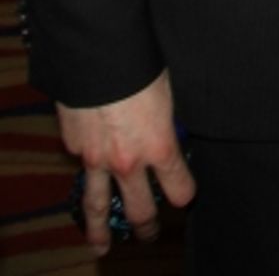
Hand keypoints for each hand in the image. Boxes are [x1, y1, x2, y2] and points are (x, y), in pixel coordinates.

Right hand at [57, 68, 194, 252]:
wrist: (98, 52)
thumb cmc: (142, 64)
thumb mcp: (169, 93)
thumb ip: (169, 122)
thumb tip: (171, 131)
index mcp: (159, 147)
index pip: (179, 189)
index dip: (185, 193)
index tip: (185, 195)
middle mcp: (127, 162)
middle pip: (139, 210)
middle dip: (147, 225)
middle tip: (149, 231)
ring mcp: (96, 158)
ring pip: (98, 207)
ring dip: (100, 231)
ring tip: (102, 246)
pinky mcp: (73, 145)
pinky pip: (81, 162)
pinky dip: (86, 165)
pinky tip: (90, 161)